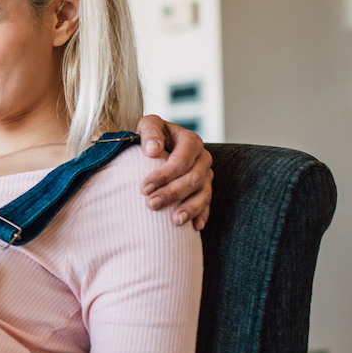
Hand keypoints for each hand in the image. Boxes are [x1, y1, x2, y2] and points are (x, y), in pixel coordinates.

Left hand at [135, 115, 213, 229]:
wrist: (158, 145)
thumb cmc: (152, 136)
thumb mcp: (148, 125)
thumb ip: (150, 132)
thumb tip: (152, 150)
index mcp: (190, 141)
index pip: (181, 161)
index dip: (164, 175)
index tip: (144, 188)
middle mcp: (202, 158)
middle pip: (193, 179)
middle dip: (172, 193)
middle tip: (152, 205)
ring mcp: (206, 175)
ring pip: (204, 194)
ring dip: (189, 208)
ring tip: (175, 221)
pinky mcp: (205, 189)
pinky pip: (207, 204)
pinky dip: (201, 215)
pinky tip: (194, 227)